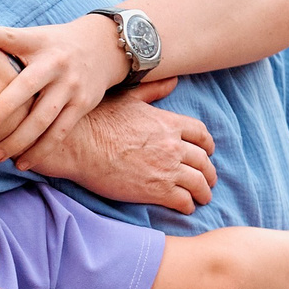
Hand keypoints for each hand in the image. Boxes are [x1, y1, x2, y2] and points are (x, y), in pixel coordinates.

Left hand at [0, 14, 128, 162]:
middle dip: (8, 113)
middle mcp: (57, 66)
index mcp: (38, 44)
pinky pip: (61, 132)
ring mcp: (72, 87)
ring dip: (23, 142)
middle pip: (30, 91)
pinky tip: (24, 163)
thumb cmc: (53, 44)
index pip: (11, 41)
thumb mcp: (30, 35)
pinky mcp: (84, 105)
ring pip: (46, 119)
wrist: (103, 47)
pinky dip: (42, 149)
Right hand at [12, 78, 216, 209]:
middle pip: (203, 161)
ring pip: (198, 183)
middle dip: (209, 172)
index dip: (208, 145)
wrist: (80, 145)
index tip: (208, 152)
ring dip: (203, 192)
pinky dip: (188, 206)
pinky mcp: (156, 190)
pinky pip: (182, 201)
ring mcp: (167, 169)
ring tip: (202, 198)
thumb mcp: (129, 99)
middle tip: (208, 179)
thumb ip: (153, 91)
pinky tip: (186, 208)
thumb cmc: (98, 120)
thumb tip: (172, 81)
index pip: (201, 134)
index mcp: (168, 123)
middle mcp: (173, 146)